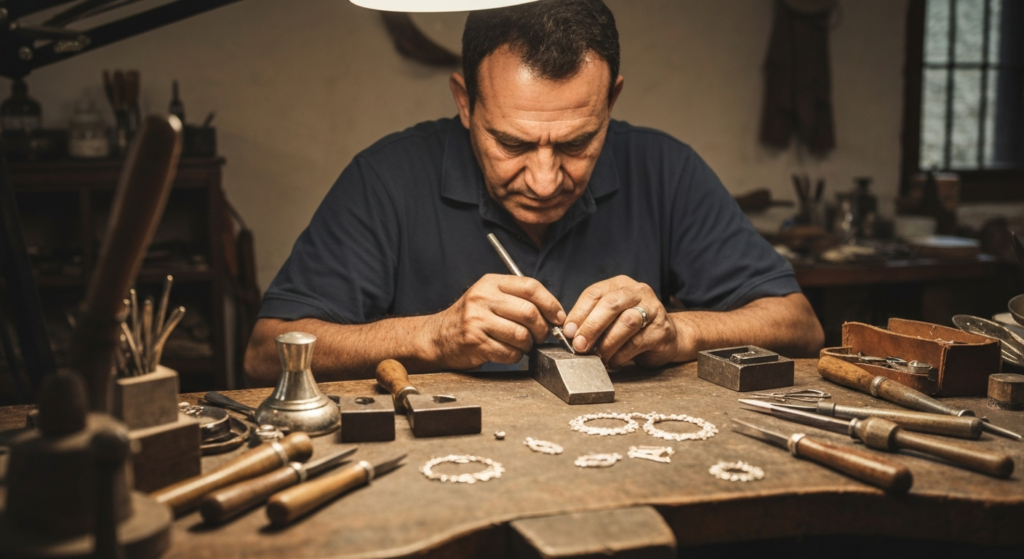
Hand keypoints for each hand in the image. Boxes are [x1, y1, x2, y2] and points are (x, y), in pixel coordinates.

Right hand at [426, 274, 565, 369]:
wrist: (437, 337)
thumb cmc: (471, 319)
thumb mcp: (489, 297)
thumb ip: (517, 299)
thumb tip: (554, 313)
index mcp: (491, 283)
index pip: (530, 287)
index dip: (551, 303)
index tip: (558, 317)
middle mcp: (483, 298)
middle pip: (529, 312)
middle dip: (542, 329)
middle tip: (541, 336)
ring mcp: (477, 320)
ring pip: (521, 335)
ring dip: (528, 345)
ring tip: (523, 345)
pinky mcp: (475, 342)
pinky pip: (509, 353)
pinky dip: (515, 356)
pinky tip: (508, 352)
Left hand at [563, 276, 679, 367]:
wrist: (667, 337)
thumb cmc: (632, 327)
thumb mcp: (610, 317)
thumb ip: (591, 321)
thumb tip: (570, 334)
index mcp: (619, 285)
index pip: (594, 293)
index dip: (579, 313)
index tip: (568, 332)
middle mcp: (637, 292)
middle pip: (611, 304)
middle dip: (591, 326)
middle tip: (579, 346)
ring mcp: (653, 309)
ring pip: (626, 322)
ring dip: (607, 342)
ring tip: (597, 356)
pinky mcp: (661, 330)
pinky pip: (638, 342)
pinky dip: (621, 354)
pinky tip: (613, 361)